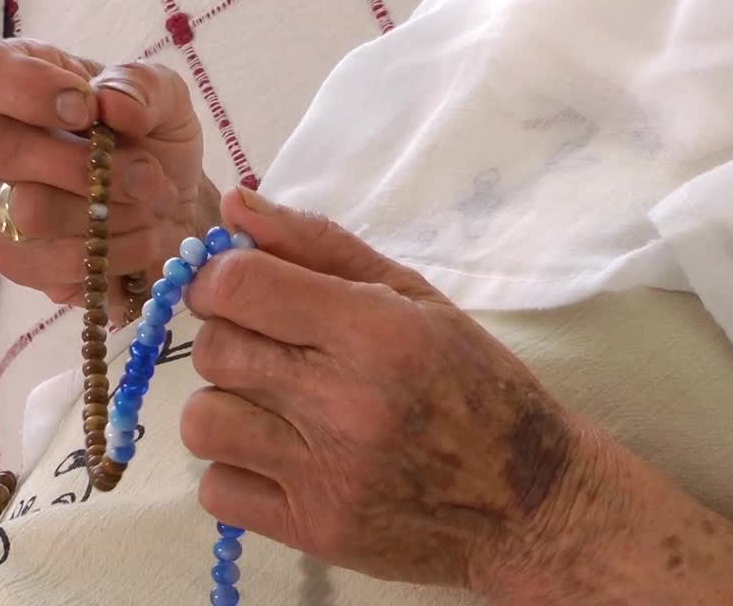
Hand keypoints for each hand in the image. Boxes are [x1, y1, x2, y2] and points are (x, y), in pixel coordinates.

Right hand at [0, 39, 218, 316]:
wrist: (174, 209)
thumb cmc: (154, 140)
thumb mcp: (166, 98)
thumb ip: (141, 86)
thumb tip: (110, 104)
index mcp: (17, 80)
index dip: (26, 88)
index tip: (88, 109)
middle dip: (82, 165)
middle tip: (144, 174)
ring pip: (26, 212)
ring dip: (107, 213)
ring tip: (153, 207)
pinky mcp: (13, 257)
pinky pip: (45, 263)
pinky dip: (110, 253)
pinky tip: (143, 239)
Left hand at [180, 188, 600, 592]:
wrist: (530, 503)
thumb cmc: (472, 384)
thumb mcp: (411, 295)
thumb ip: (316, 244)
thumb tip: (233, 202)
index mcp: (372, 329)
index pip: (237, 285)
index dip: (217, 281)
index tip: (236, 291)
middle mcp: (343, 400)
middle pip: (212, 351)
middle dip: (229, 342)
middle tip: (271, 353)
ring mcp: (325, 473)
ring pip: (202, 422)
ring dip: (226, 409)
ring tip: (274, 410)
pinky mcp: (313, 530)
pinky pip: (216, 490)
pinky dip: (235, 473)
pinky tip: (279, 461)